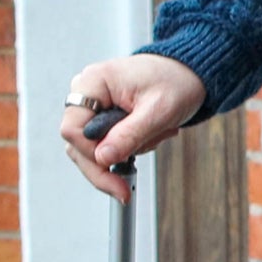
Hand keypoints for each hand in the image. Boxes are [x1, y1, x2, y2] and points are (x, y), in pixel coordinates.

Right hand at [57, 53, 206, 199]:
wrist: (189, 74)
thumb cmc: (176, 81)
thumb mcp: (158, 111)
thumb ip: (129, 135)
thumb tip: (102, 158)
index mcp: (93, 82)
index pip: (73, 130)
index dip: (91, 155)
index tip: (113, 169)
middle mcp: (87, 93)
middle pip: (77, 144)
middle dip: (107, 165)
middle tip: (124, 188)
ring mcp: (94, 105)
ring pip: (91, 149)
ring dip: (124, 154)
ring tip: (155, 136)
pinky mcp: (103, 115)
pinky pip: (105, 144)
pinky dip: (128, 149)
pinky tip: (150, 136)